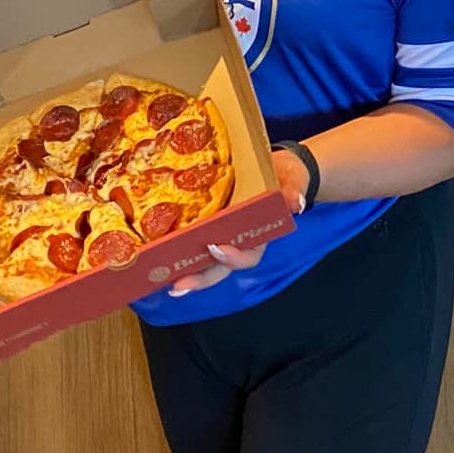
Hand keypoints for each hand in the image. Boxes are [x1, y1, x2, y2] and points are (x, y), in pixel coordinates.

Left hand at [168, 146, 308, 296]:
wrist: (278, 167)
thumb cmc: (286, 178)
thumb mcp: (293, 180)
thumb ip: (293, 191)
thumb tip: (296, 203)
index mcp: (259, 237)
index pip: (247, 256)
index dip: (232, 257)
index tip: (217, 248)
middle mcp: (238, 242)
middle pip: (219, 268)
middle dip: (200, 278)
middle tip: (179, 285)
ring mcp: (222, 235)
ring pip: (202, 260)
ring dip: (183, 270)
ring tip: (161, 278)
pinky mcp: (208, 224)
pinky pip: (192, 239)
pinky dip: (177, 247)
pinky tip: (157, 251)